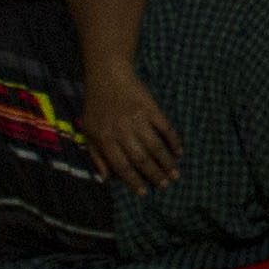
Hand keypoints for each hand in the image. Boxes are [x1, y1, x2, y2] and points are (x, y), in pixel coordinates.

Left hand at [84, 69, 183, 191]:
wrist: (108, 75)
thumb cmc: (96, 105)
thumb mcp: (89, 131)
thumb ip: (96, 155)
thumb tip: (106, 178)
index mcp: (105, 139)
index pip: (122, 166)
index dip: (133, 181)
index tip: (143, 193)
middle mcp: (122, 132)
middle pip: (141, 159)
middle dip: (155, 174)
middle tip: (165, 185)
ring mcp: (138, 119)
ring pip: (155, 146)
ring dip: (166, 161)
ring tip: (175, 173)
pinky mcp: (151, 108)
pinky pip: (165, 128)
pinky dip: (173, 140)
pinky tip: (179, 151)